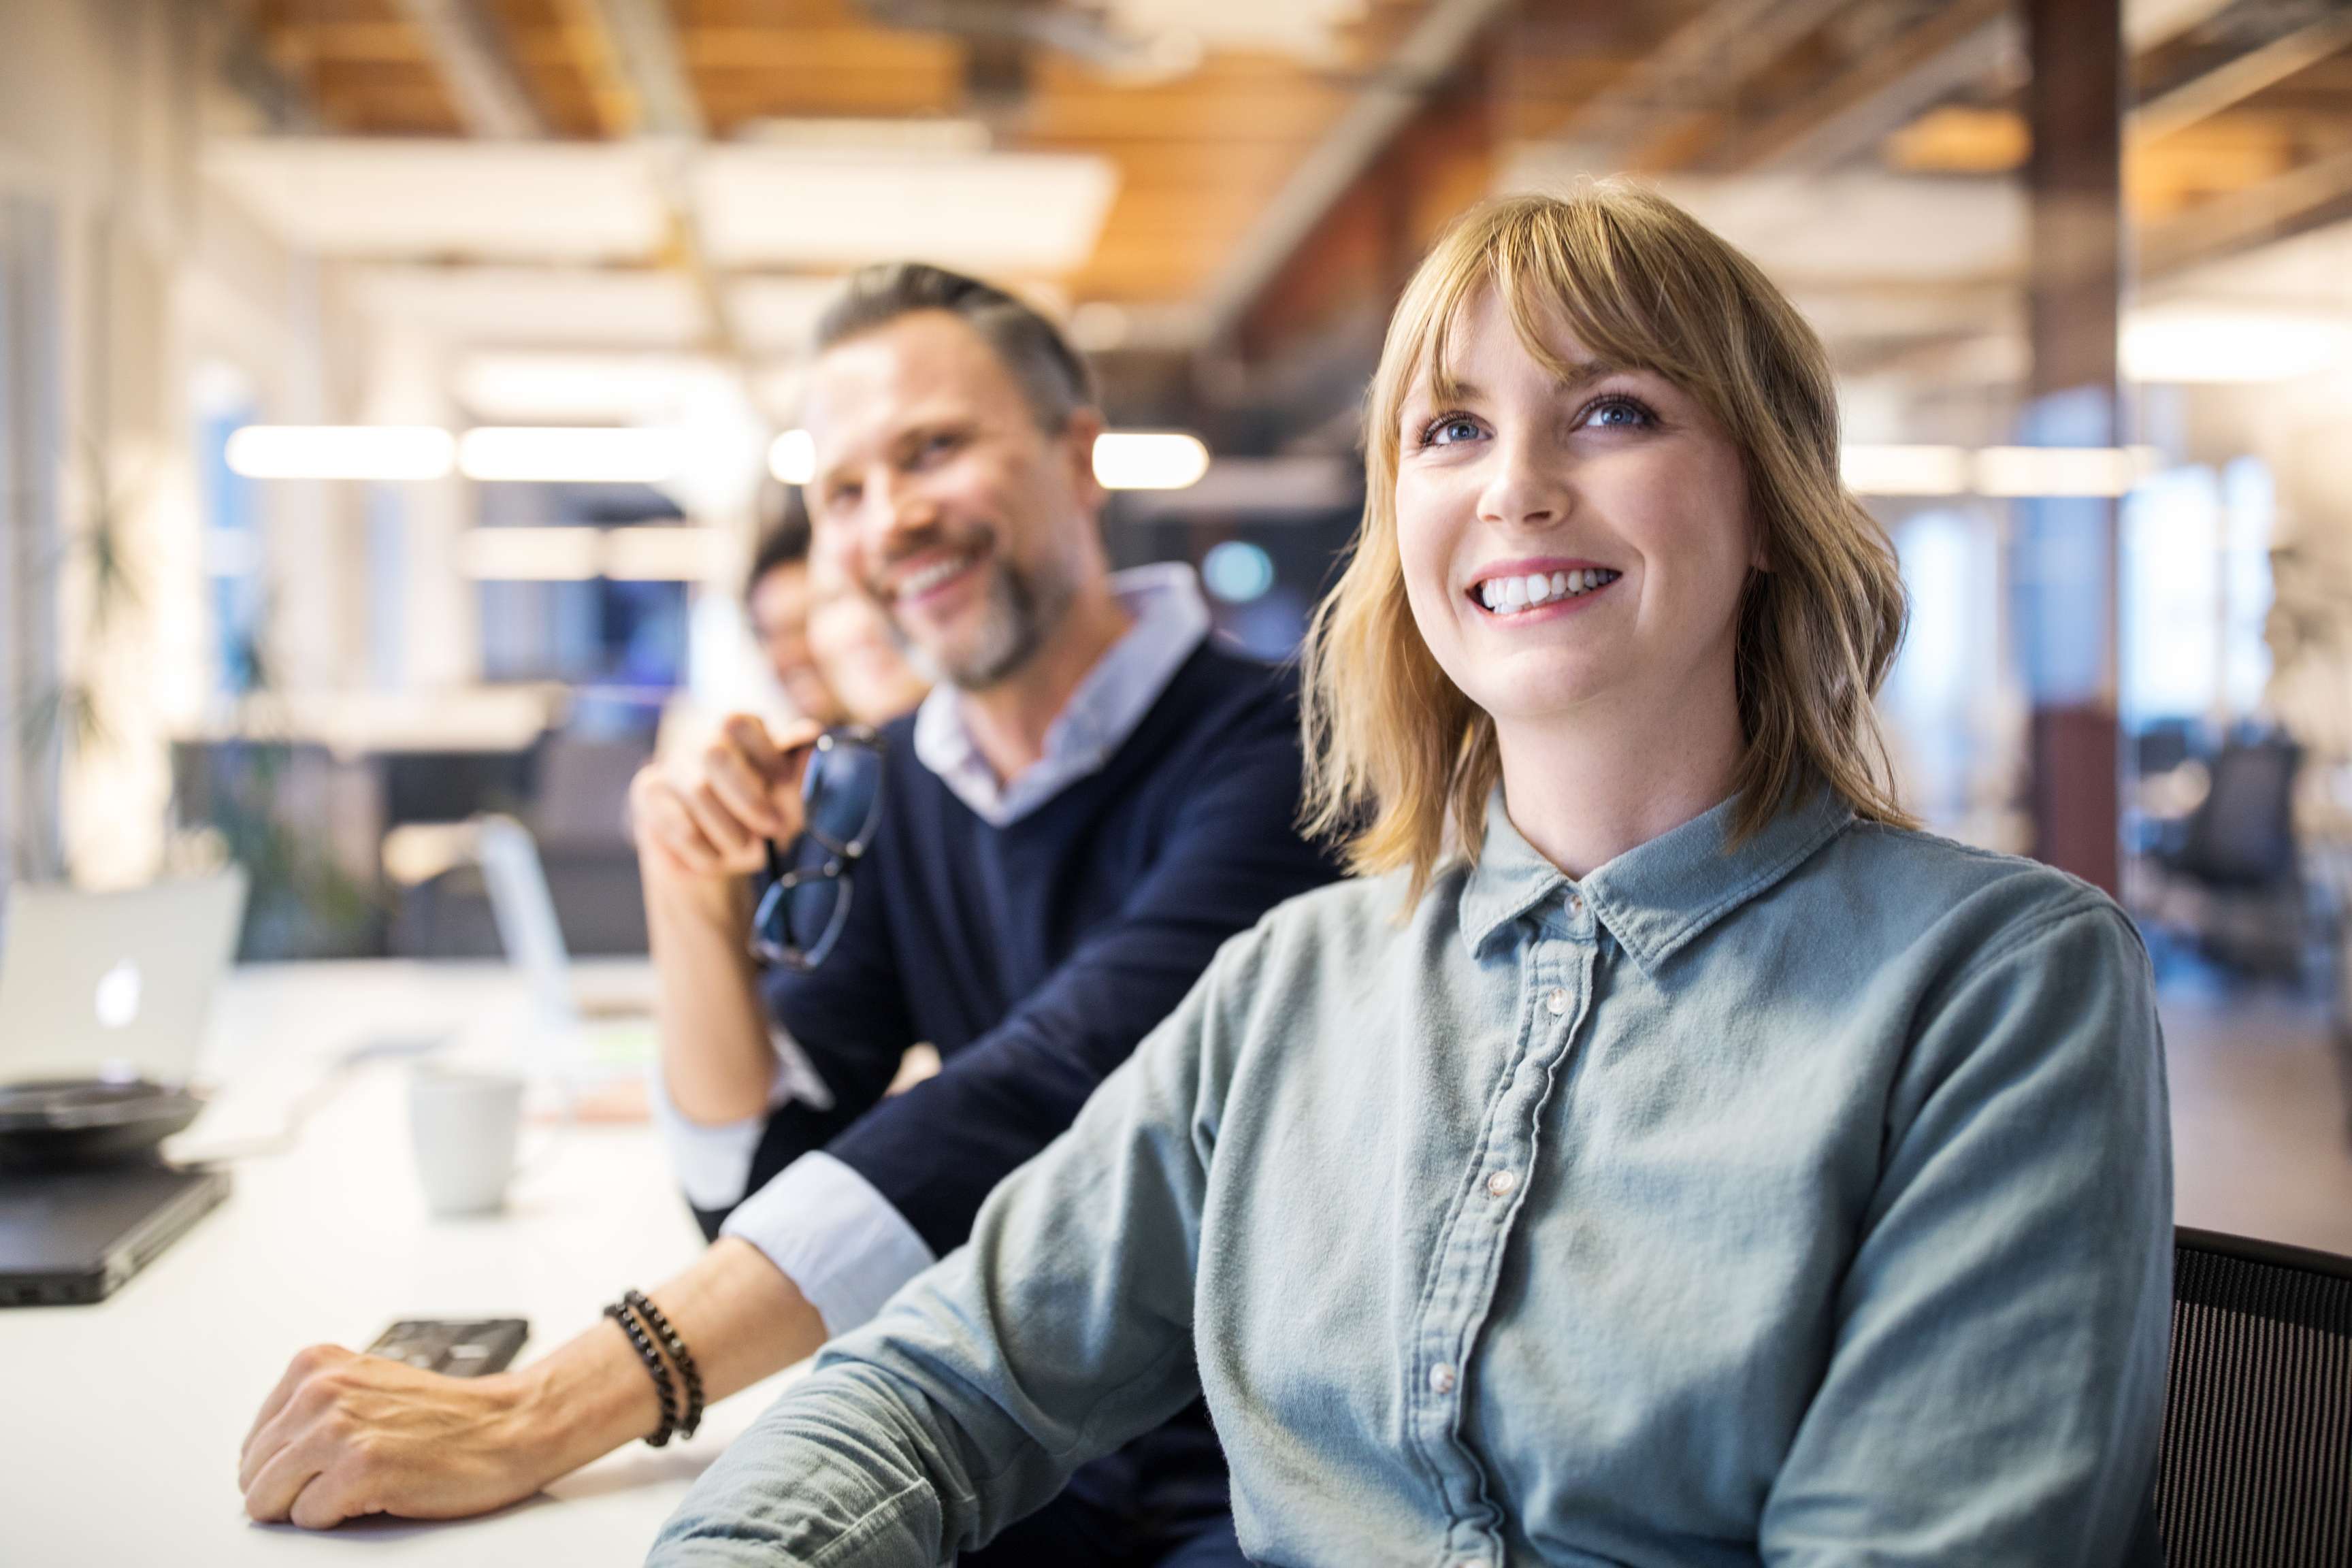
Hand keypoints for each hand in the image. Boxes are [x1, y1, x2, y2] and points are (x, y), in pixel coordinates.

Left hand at [238, 1345, 552, 1528]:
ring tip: (358, 1485)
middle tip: (342, 1481)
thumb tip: (259, 1461)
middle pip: (253, 1474)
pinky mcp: (360, 1468)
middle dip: (291, 1490)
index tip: (322, 1466)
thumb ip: (310, 1408)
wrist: (508, 1427)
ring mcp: (339, 1428)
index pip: (252, 1444)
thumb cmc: (444, 1417)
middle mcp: (321, 1390)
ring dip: (310, 1504)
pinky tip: (376, 1493)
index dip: (286, 1467)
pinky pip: (306, 1519)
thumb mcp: (362, 1386)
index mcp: (315, 1365)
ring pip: (267, 1499)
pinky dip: (337, 1518)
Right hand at [630, 714, 820, 882]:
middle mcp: (701, 742)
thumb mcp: (786, 807)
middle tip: (773, 828)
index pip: (739, 723)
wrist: (715, 863)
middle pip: (714, 752)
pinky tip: (715, 860)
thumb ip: (798, 777)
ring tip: (745, 850)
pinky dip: (703, 848)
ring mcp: (670, 765)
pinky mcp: (648, 792)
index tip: (783, 781)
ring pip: (697, 791)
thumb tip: (809, 736)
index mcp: (737, 734)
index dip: (763, 751)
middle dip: (749, 797)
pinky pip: (675, 821)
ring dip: (729, 830)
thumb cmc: (757, 826)